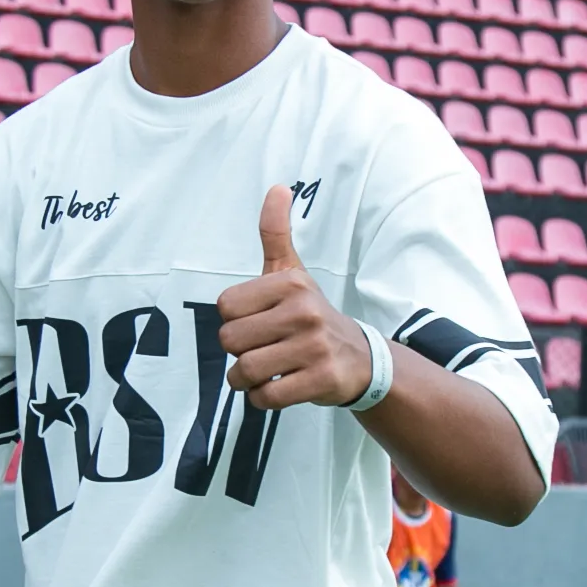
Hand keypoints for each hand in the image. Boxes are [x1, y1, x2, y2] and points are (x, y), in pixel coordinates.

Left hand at [217, 185, 372, 409]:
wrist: (361, 359)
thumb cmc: (311, 314)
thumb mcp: (293, 273)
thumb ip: (277, 234)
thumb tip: (277, 187)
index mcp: (291, 283)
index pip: (225, 307)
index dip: (235, 321)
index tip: (259, 322)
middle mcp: (304, 311)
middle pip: (229, 340)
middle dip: (239, 353)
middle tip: (263, 349)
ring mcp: (313, 347)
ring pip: (245, 371)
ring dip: (246, 380)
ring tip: (267, 372)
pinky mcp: (319, 379)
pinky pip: (265, 397)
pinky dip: (262, 399)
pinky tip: (278, 388)